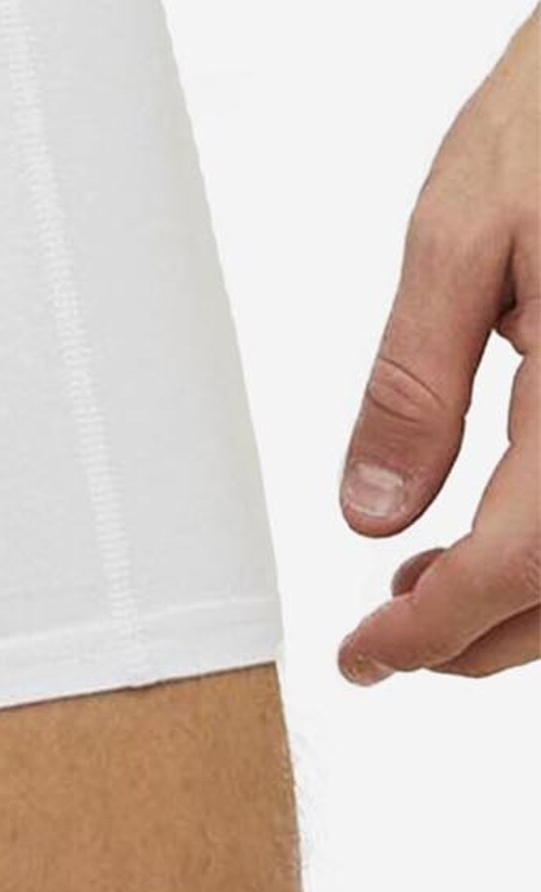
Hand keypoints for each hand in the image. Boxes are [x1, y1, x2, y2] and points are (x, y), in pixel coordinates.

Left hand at [337, 9, 538, 684]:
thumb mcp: (461, 234)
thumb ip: (417, 385)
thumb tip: (373, 514)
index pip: (520, 568)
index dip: (437, 634)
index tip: (366, 658)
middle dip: (480, 636)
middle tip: (387, 636)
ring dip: (531, 602)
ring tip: (431, 586)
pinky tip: (508, 524)